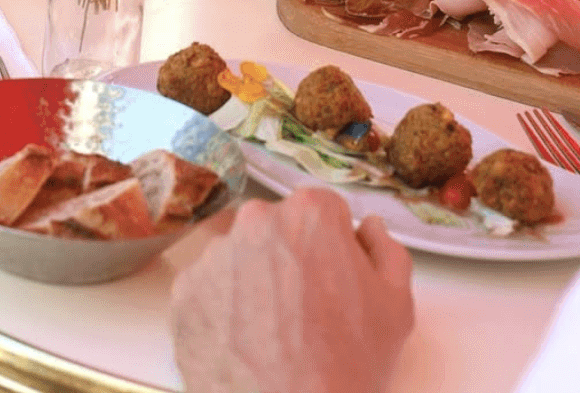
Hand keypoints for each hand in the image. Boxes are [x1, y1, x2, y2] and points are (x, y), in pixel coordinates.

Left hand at [171, 189, 413, 392]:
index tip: (333, 279)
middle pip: (277, 228)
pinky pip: (208, 289)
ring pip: (239, 256)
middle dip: (289, 258)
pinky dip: (222, 309)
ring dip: (253, 280)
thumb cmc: (346, 367)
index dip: (331, 247)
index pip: (322, 212)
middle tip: (303, 309)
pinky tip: (242, 342)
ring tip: (271, 331)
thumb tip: (367, 227)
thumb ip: (385, 251)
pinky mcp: (184, 291)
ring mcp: (215, 255)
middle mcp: (256, 220)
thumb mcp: (395, 307)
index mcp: (310, 214)